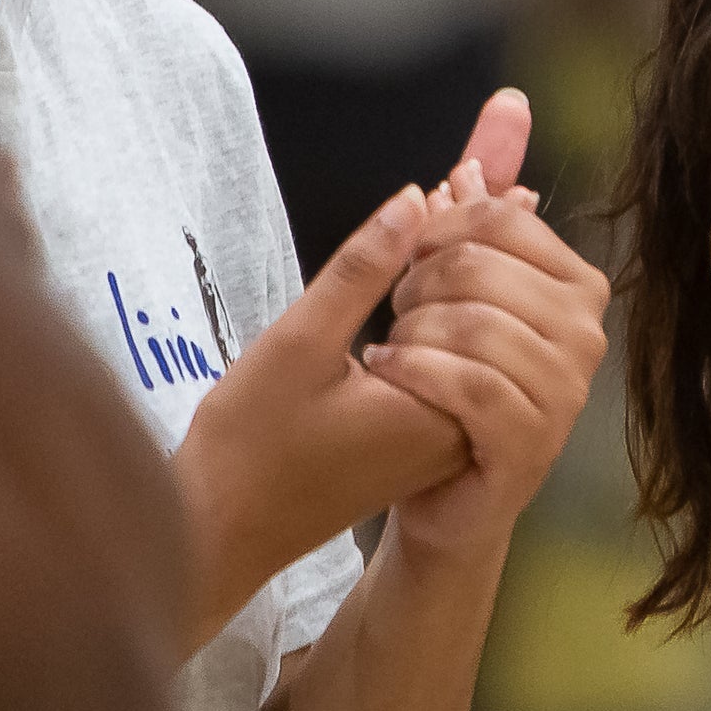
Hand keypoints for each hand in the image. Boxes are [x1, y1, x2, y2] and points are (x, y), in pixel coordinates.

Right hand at [169, 188, 471, 638]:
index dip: (466, 233)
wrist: (218, 533)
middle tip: (455, 183)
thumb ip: (363, 269)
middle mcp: (460, 426)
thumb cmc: (249, 448)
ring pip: (472, 335)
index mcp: (444, 408)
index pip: (488, 299)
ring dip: (452, 279)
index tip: (457, 177)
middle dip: (467, 250)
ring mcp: (445, 437)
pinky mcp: (423, 437)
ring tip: (432, 217)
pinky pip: (448, 358)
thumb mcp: (300, 342)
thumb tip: (420, 196)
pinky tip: (413, 270)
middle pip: (491, 315)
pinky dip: (434, 314)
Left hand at [366, 151, 608, 568]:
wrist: (443, 491)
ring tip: (390, 347)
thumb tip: (509, 103)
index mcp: (579, 284)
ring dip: (409, 331)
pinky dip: (412, 372)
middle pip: (478, 266)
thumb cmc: (452, 376)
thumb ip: (486, 194)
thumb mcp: (464, 273)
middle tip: (395, 313)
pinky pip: (466, 386)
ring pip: (469, 325)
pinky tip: (385, 370)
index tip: (409, 262)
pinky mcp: (531, 443)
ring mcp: (566, 392)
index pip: (499, 217)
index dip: (435, 230)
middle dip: (415, 284)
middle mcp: (588, 334)